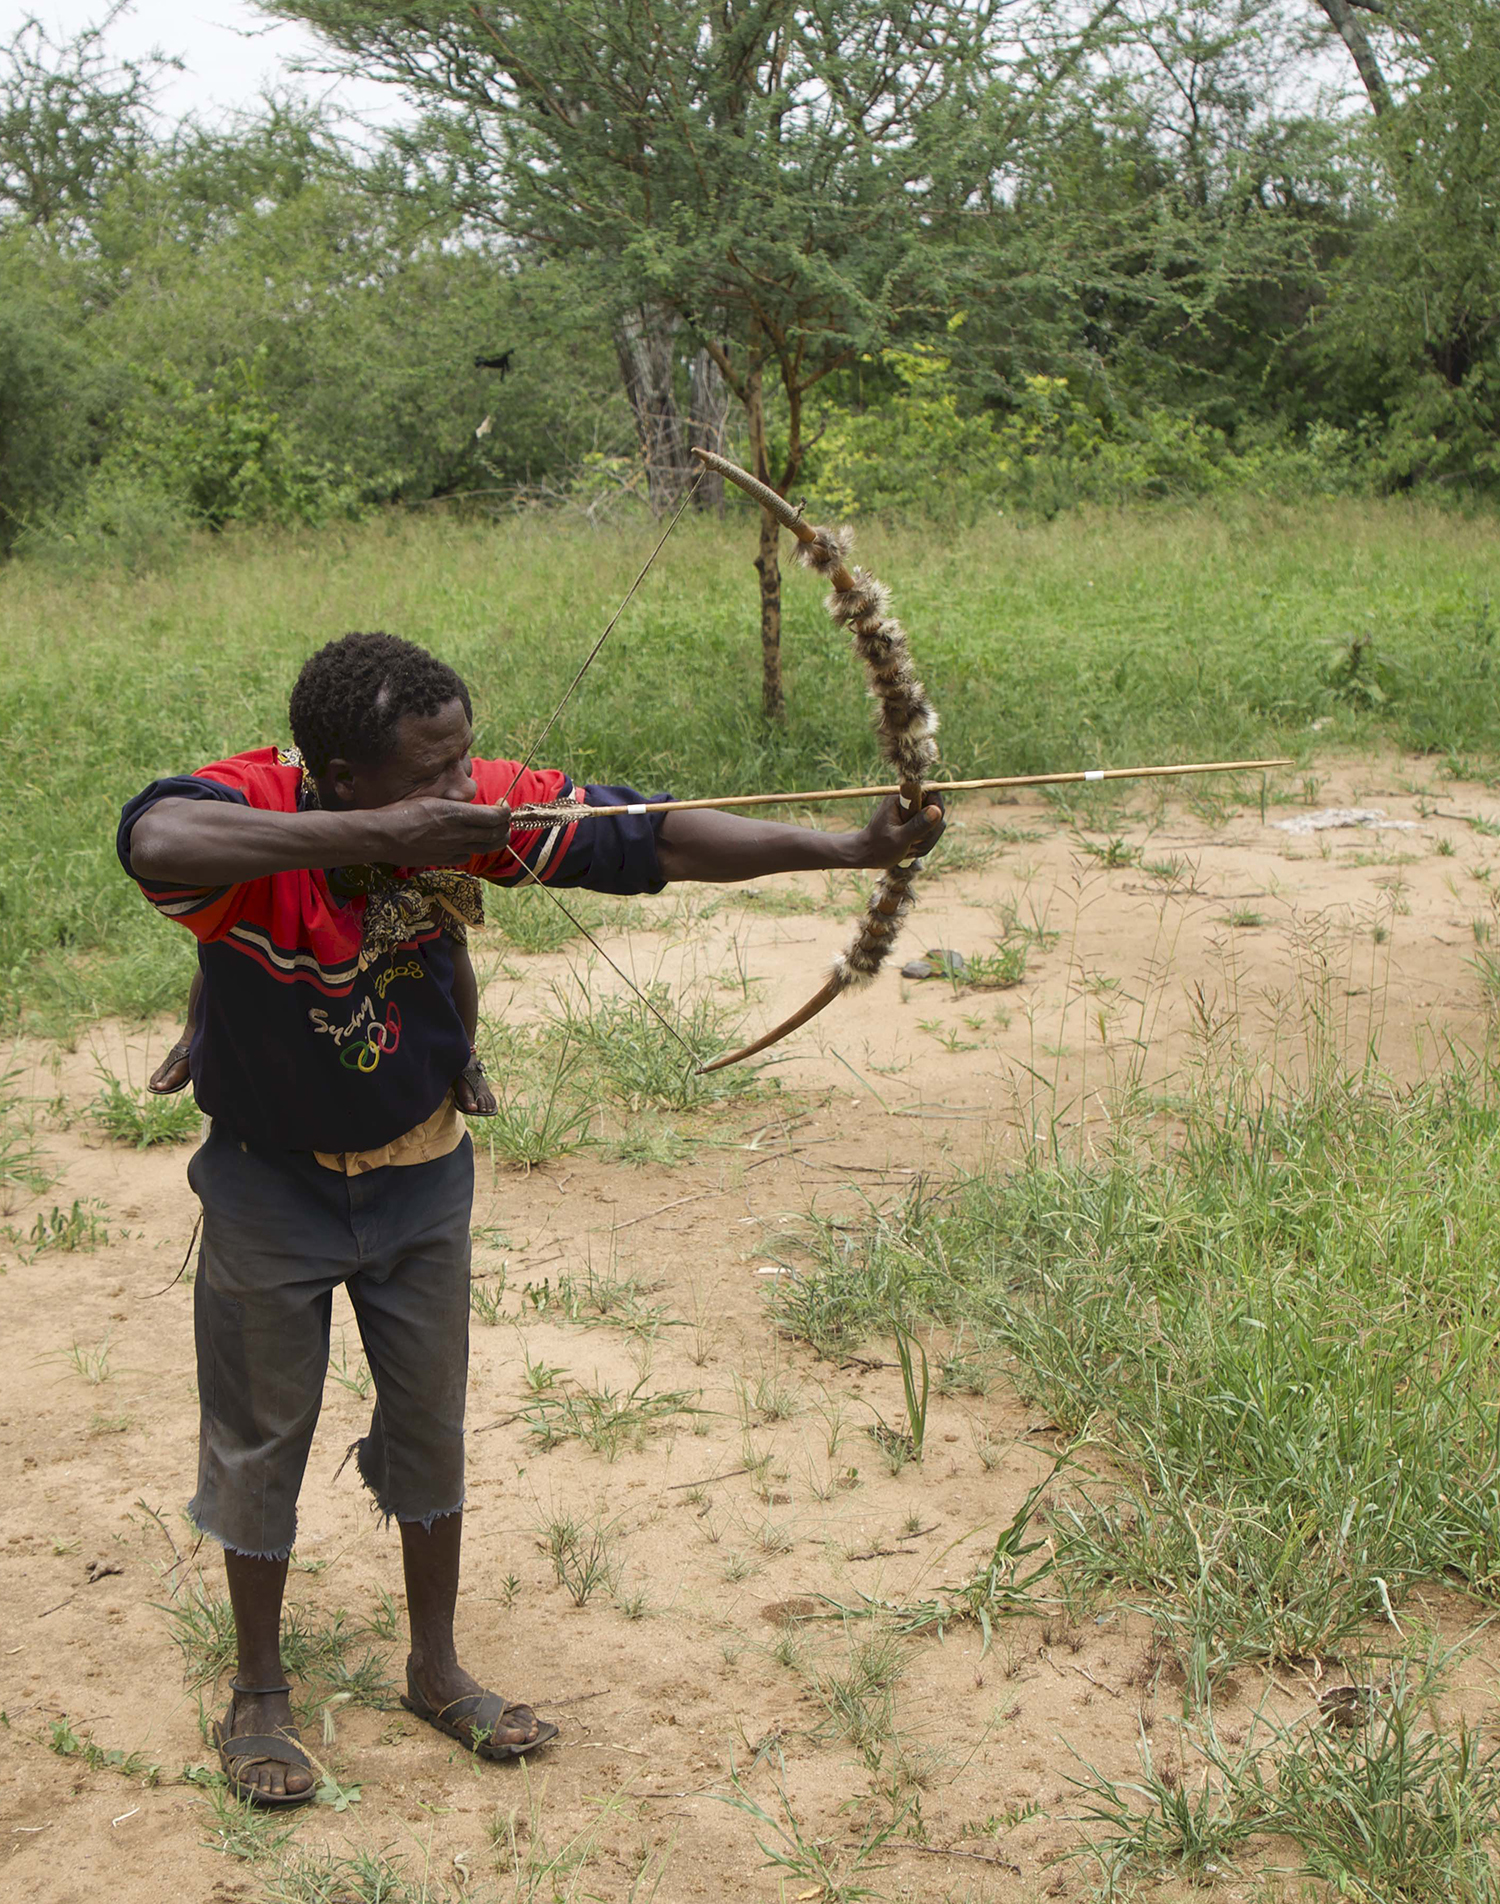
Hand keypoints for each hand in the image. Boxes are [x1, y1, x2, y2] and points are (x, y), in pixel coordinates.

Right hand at [377, 796, 511, 866]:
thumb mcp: (431, 800)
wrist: (382, 836)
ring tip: (493, 832)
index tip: (503, 806)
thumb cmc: (401, 812)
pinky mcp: (443, 860)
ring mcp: (452, 849)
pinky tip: (467, 843)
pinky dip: (473, 850)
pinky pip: (466, 857)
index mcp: (456, 814)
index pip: (495, 817)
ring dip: (495, 840)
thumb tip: (472, 809)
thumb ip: (455, 806)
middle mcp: (458, 833)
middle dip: (505, 827)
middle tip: (503, 820)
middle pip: (496, 835)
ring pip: (486, 848)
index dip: (505, 812)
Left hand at [856, 792, 945, 868]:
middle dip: (930, 830)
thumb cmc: (878, 847)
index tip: (929, 825)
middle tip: (913, 842)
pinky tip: (910, 849)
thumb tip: (937, 811)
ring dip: (926, 840)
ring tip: (909, 848)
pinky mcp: (917, 822)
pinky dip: (924, 844)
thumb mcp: (899, 838)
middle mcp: (910, 801)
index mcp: (901, 798)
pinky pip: (932, 832)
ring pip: (937, 824)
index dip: (936, 806)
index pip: (931, 789)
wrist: (868, 854)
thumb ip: (918, 825)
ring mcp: (914, 812)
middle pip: (938, 809)